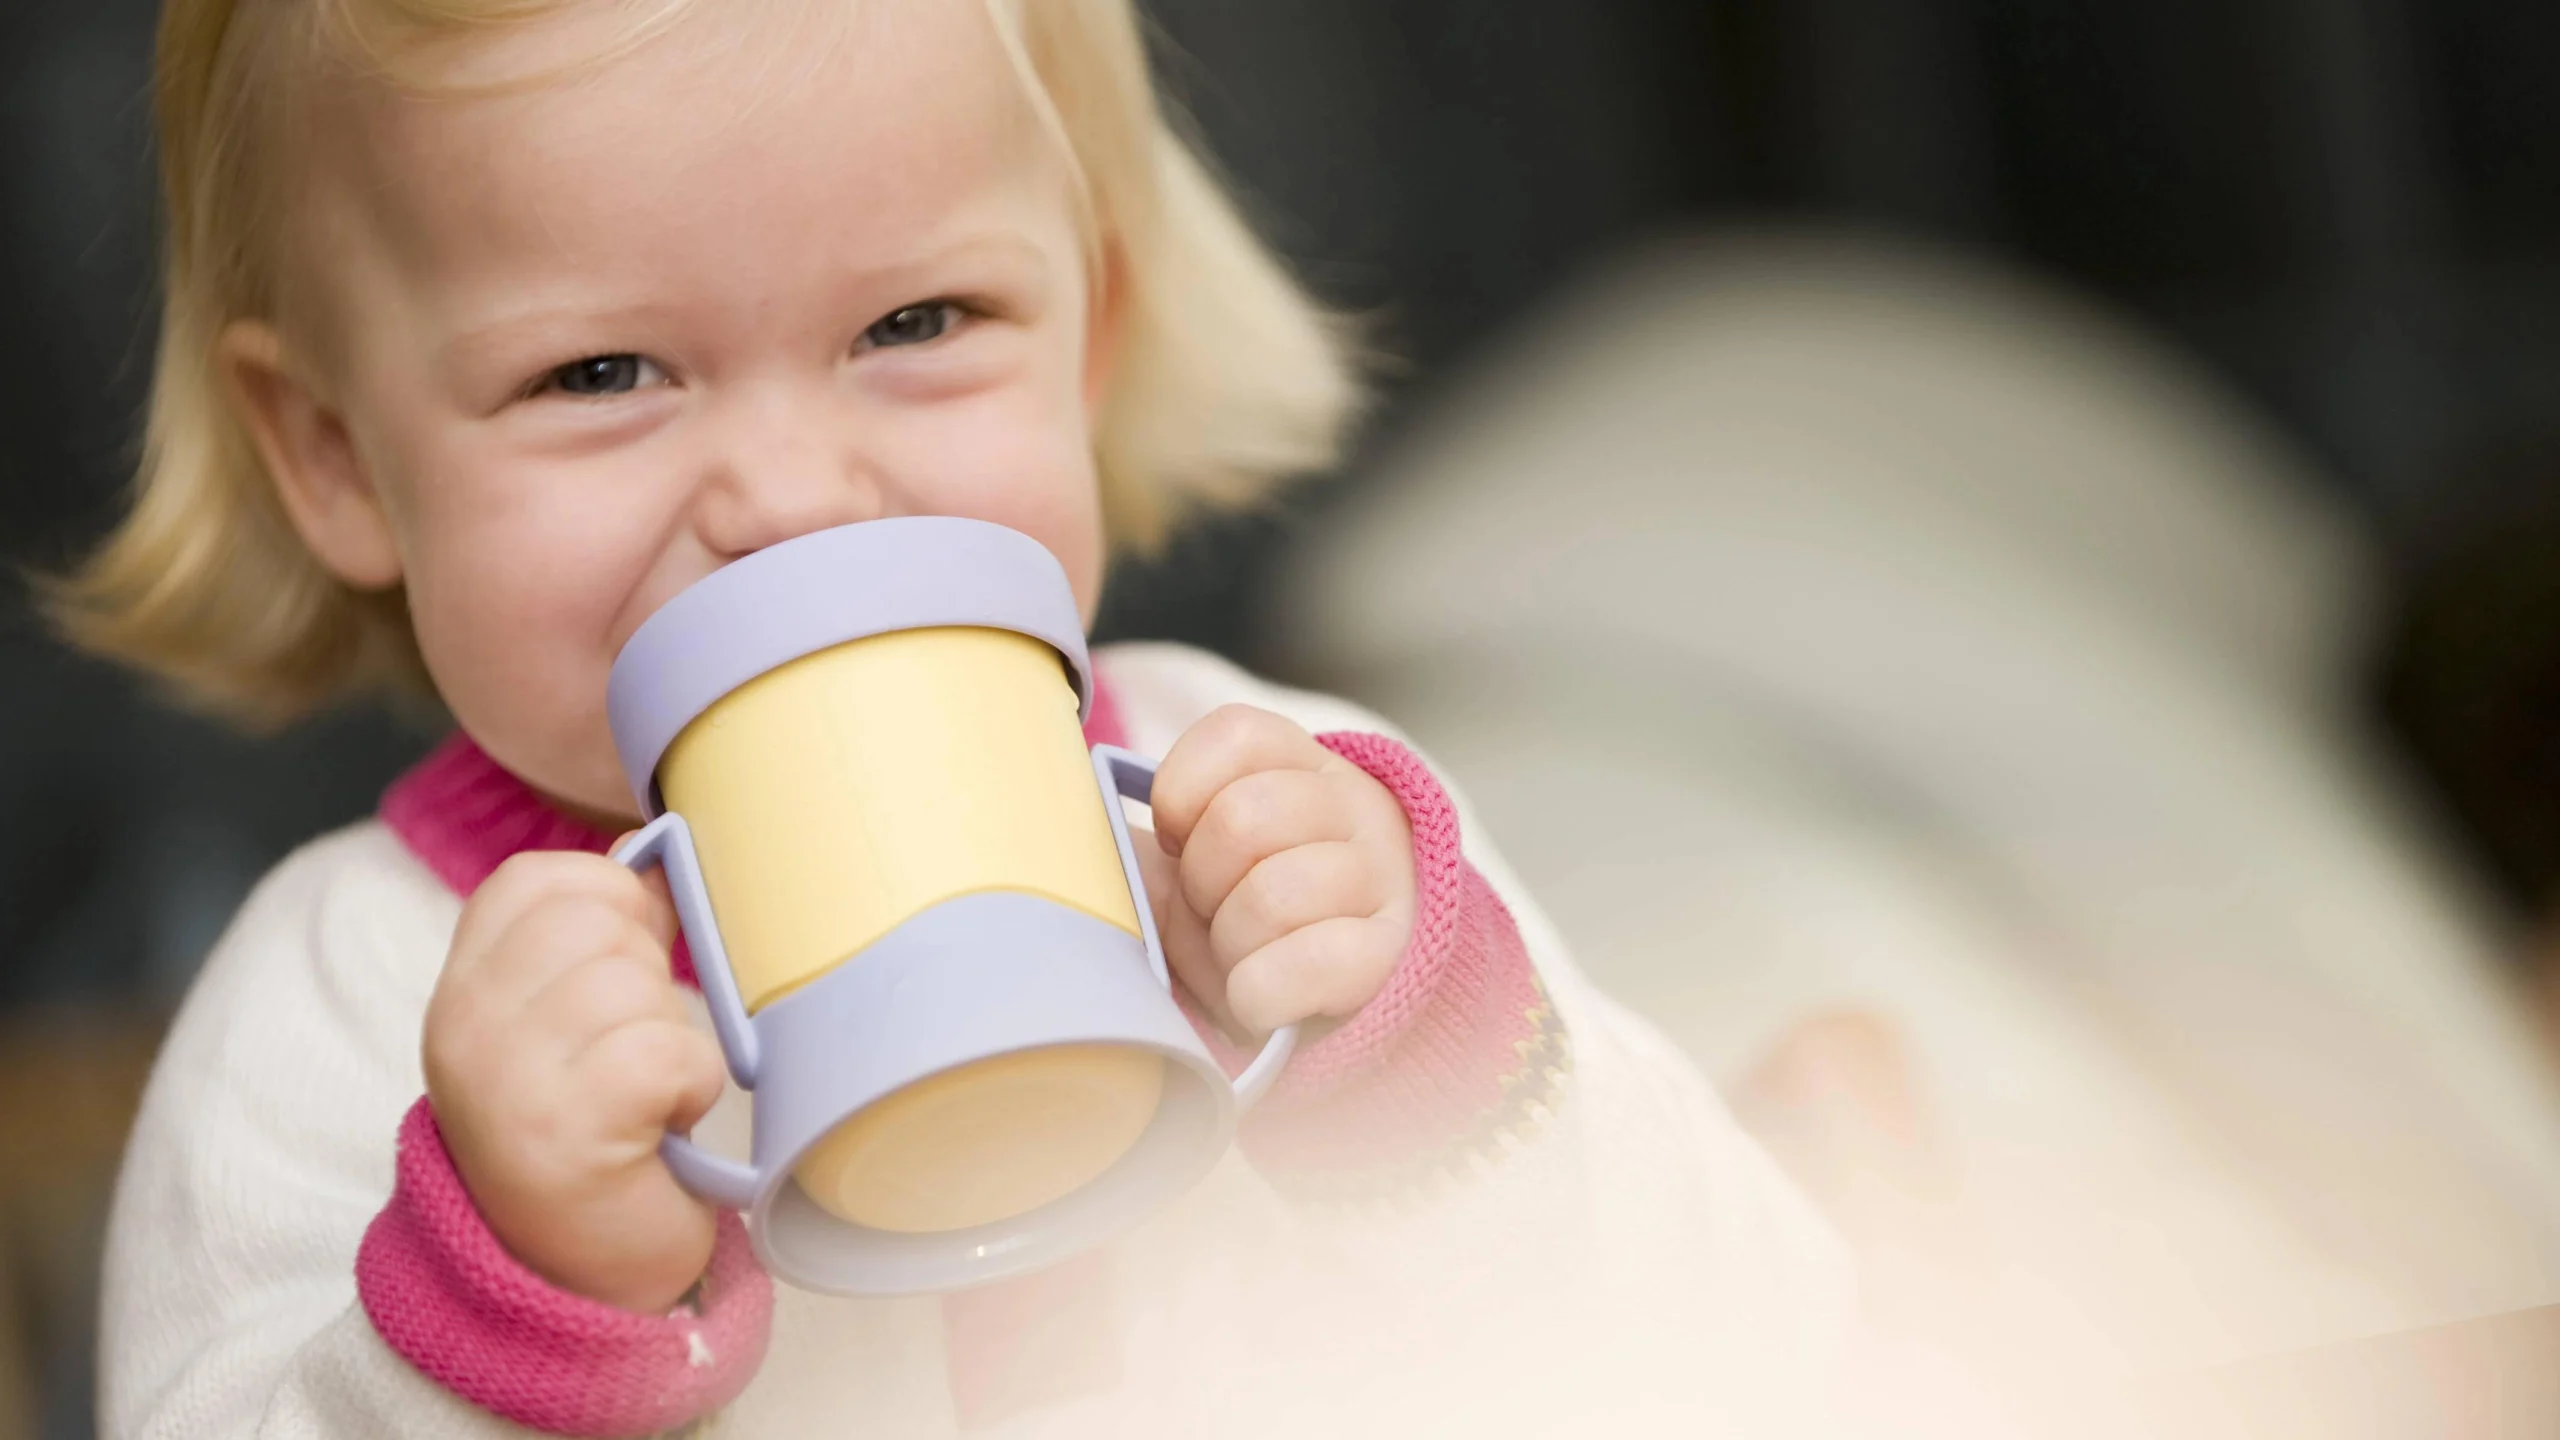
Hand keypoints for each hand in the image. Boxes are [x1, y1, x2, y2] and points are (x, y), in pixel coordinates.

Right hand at [422, 850, 726, 1312]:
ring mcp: (506, 1077)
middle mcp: (465, 1026)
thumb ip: (600, 940)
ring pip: (634, 984)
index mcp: (463, 990)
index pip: (534, 880)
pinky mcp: (566, 1129)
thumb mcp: (571, 1025)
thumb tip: (664, 862)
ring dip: (672, 1041)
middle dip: (648, 979)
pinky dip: (691, 1085)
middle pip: (596, 924)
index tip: (626, 967)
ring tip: (646, 1095)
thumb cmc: (596, 1138)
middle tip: (634, 1050)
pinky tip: (663, 1123)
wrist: (580, 1278)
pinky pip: (668, 1050)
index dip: (608, 903)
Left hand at [1139, 705, 1417, 1037]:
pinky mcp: (1386, 954)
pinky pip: (1308, 965)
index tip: (1176, 842)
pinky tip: (1259, 1000)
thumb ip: (1148, 847)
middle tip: (1213, 913)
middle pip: (1243, 817)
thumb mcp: (1198, 873)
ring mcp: (1379, 878)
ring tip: (1242, 957)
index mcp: (1304, 767)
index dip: (1181, 792)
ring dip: (1231, 943)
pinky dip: (1258, 993)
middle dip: (1201, 881)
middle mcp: (1354, 808)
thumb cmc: (1249, 928)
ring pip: (1272, 895)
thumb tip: (1090, 836)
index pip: (1236, 734)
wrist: (1321, 1006)